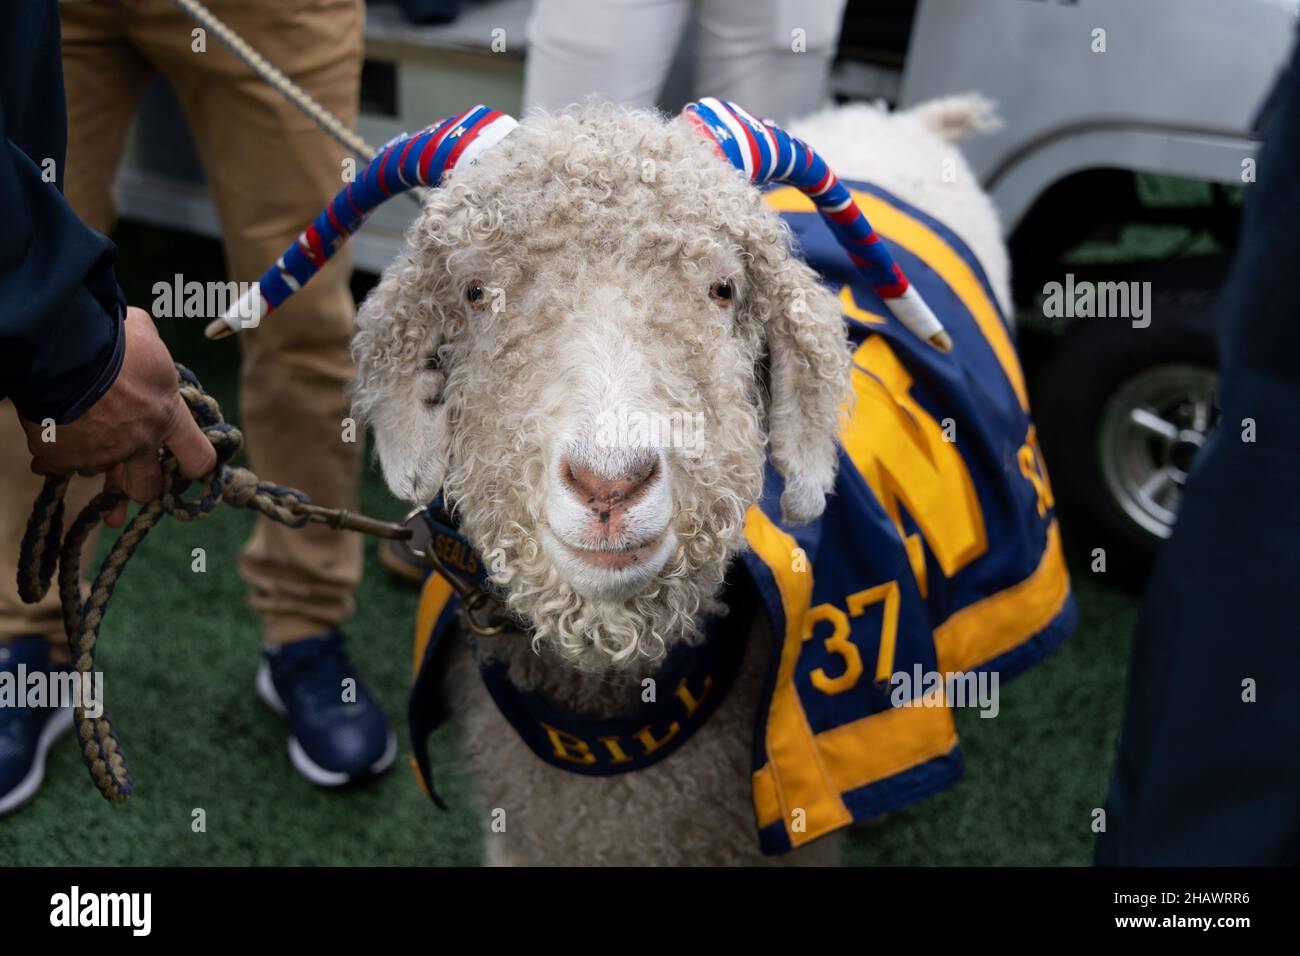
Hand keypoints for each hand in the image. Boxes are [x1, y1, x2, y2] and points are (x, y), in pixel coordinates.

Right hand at [21, 307, 216, 526]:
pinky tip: (51, 438)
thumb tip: (144, 338)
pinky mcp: (62, 458)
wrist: (62, 352)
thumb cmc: (112, 340)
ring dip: (93, 460)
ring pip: (98, 475)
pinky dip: (54, 455)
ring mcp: (100, 455)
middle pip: (148, 490)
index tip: (185, 464)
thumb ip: (150, 353)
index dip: (194, 466)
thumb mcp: (145, 336)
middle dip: (141, 485)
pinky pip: (58, 466)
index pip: (199, 459)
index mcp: (167, 417)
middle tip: (132, 472)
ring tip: (83, 435)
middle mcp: (138, 444)